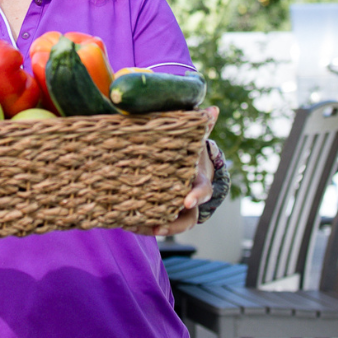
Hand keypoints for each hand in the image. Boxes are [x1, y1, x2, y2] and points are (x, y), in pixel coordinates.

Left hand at [141, 107, 218, 238]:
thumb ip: (203, 126)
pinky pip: (154, 224)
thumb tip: (213, 108)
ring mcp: (177, 210)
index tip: (187, 201)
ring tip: (131, 226)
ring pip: (168, 226)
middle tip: (156, 228)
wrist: (190, 168)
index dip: (196, 197)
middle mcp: (189, 200)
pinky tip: (123, 223)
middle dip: (173, 226)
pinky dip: (141, 225)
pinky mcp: (163, 213)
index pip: (202, 192)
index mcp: (199, 182)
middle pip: (187, 220)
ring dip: (150, 228)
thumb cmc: (190, 153)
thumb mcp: (197, 140)